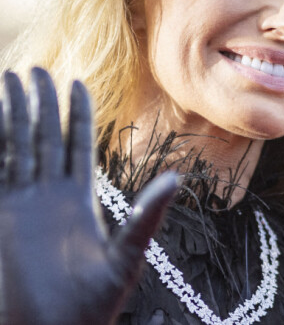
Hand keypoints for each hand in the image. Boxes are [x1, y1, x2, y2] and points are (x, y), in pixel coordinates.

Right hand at [0, 68, 178, 324]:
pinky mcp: (4, 215)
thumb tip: (178, 176)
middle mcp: (50, 193)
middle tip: (34, 69)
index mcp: (80, 196)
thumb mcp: (128, 253)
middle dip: (40, 102)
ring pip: (18, 144)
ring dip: (15, 112)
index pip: (77, 142)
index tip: (76, 82)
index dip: (77, 113)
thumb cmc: (94, 303)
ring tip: (12, 79)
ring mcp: (22, 203)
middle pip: (45, 135)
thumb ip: (148, 212)